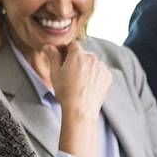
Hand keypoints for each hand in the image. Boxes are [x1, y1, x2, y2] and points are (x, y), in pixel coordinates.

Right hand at [43, 42, 111, 156]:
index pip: (72, 45)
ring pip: (92, 63)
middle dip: (77, 61)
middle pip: (83, 54)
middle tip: (71, 76)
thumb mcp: (55, 73)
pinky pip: (100, 71)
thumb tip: (48, 46)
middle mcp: (92, 58)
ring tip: (80, 83)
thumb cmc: (66, 92)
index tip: (64, 62)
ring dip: (87, 68)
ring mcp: (102, 67)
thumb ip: (52, 56)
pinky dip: (95, 76)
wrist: (81, 110)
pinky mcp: (108, 76)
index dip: (66, 52)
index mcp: (78, 54)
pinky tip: (88, 86)